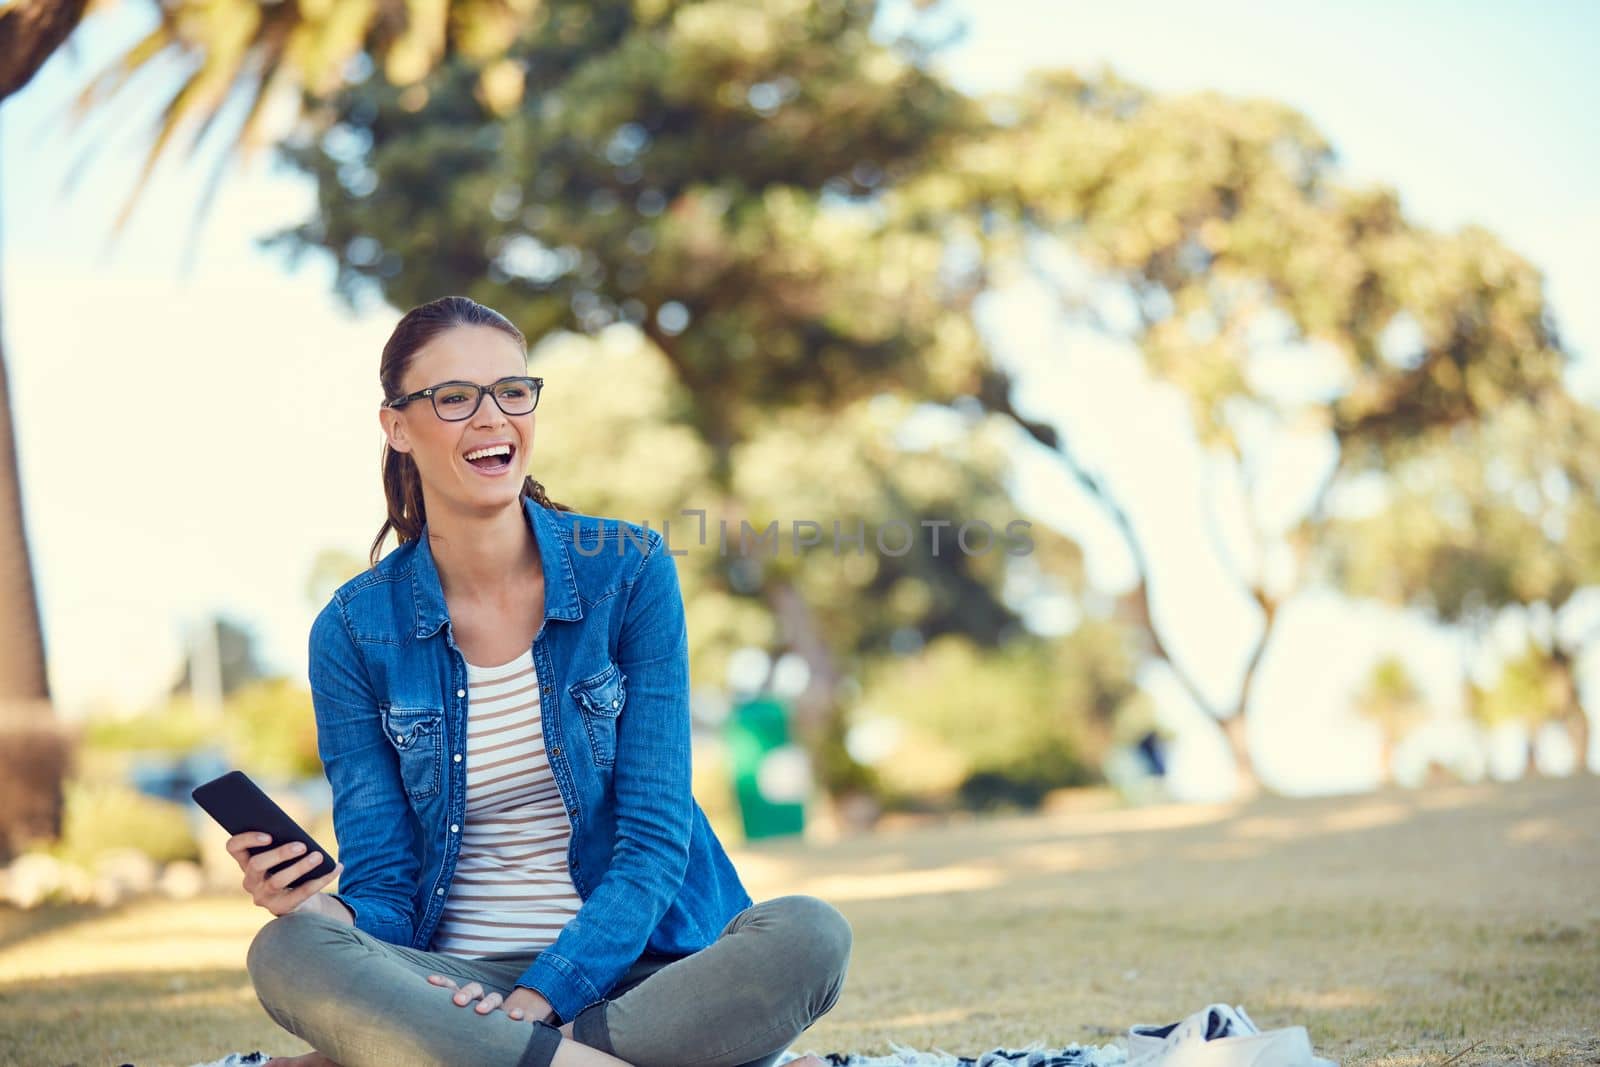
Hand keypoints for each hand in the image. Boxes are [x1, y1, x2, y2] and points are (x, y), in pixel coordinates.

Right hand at [225, 832, 342, 916]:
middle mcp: (250, 881)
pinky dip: (322, 879)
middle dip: (279, 853)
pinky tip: (337, 867)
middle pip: (256, 865)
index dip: (247, 839)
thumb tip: (299, 837)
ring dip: (299, 867)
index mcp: (247, 861)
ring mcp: (263, 897)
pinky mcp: (280, 908)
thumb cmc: (291, 869)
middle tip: (302, 845)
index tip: (269, 835)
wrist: (300, 900)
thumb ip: (284, 843)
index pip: (234, 847)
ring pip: (277, 881)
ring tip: (318, 856)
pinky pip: (301, 894)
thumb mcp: (285, 856)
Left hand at [425, 975, 554, 1022]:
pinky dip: (518, 1013)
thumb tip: (425, 1014)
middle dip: (467, 992)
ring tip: (480, 1010)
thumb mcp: (459, 1024)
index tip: (430, 980)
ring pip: (495, 998)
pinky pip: (518, 1014)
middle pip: (475, 989)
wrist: (502, 1037)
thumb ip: (448, 1018)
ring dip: (488, 1002)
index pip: (454, 988)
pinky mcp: (512, 1019)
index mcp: (466, 1002)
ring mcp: (498, 1010)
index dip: (443, 983)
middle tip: (458, 1001)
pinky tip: (515, 1016)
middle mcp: (482, 1002)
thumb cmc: (473, 1032)